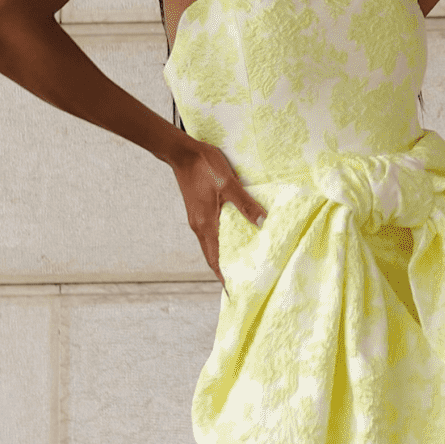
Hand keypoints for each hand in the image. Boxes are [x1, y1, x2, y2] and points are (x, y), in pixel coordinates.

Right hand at [170, 139, 266, 293]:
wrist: (182, 152)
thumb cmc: (204, 166)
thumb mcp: (228, 183)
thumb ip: (244, 203)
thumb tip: (262, 222)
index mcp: (205, 224)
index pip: (215, 259)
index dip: (224, 276)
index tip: (234, 291)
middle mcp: (199, 225)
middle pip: (212, 255)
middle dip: (225, 269)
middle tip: (243, 279)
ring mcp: (197, 218)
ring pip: (211, 244)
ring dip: (223, 254)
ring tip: (241, 262)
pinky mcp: (198, 210)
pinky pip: (210, 232)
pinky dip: (221, 240)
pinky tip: (234, 235)